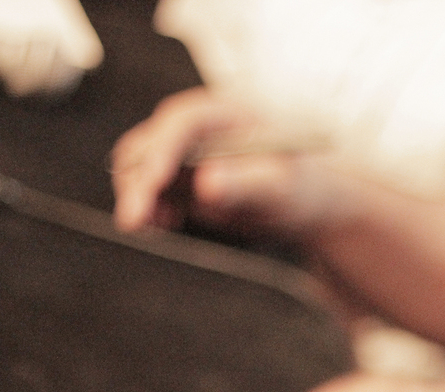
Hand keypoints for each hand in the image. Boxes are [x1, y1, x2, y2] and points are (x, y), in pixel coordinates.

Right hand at [110, 87, 352, 244]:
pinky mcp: (182, 175)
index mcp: (228, 111)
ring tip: (152, 226)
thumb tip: (207, 182)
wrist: (310, 205)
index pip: (181, 122)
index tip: (153, 184)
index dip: (161, 152)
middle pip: (150, 141)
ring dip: (137, 195)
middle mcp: (200, 124)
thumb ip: (247, 184)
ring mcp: (187, 149)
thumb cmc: (305, 188)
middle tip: (135, 221)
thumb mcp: (283, 188)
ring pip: (140, 165)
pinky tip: (160, 225)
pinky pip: (150, 187)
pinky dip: (147, 205)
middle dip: (137, 181)